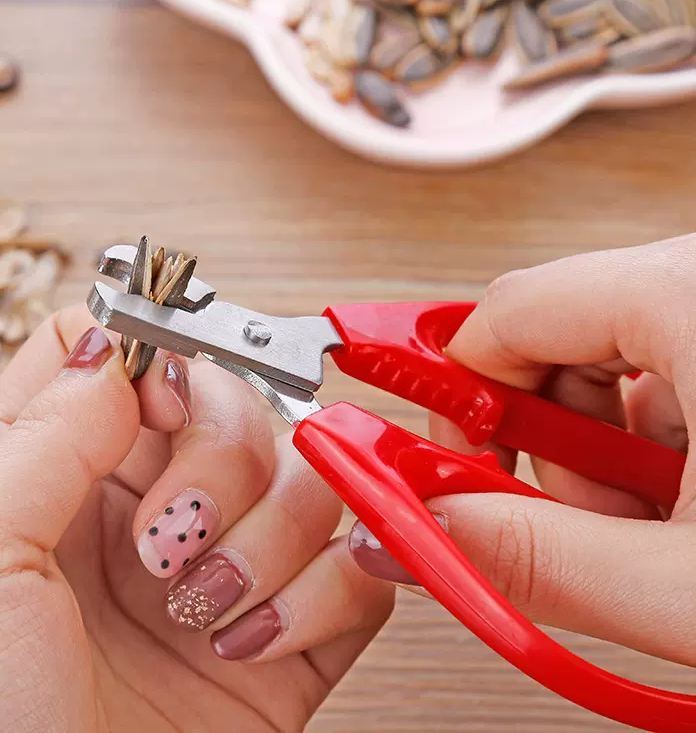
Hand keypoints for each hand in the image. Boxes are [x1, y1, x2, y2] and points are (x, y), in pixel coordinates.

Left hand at [0, 307, 392, 732]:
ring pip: (313, 477)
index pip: (139, 357)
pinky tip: (259, 639)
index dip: (159, 362)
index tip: (157, 411)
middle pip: (242, 405)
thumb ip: (44, 432)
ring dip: (273, 540)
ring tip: (210, 607)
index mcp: (73, 479)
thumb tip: (117, 346)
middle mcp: (159, 510)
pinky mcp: (299, 629)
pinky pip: (362, 565)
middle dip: (223, 462)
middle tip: (174, 536)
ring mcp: (235, 566)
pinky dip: (327, 593)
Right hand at [351, 195, 695, 696]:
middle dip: (555, 434)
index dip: (465, 388)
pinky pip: (681, 350)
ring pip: (623, 346)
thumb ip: (542, 562)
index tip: (460, 453)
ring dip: (616, 441)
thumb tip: (438, 529)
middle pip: (567, 327)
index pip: (515, 309)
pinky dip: (671, 425)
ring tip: (678, 515)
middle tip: (593, 516)